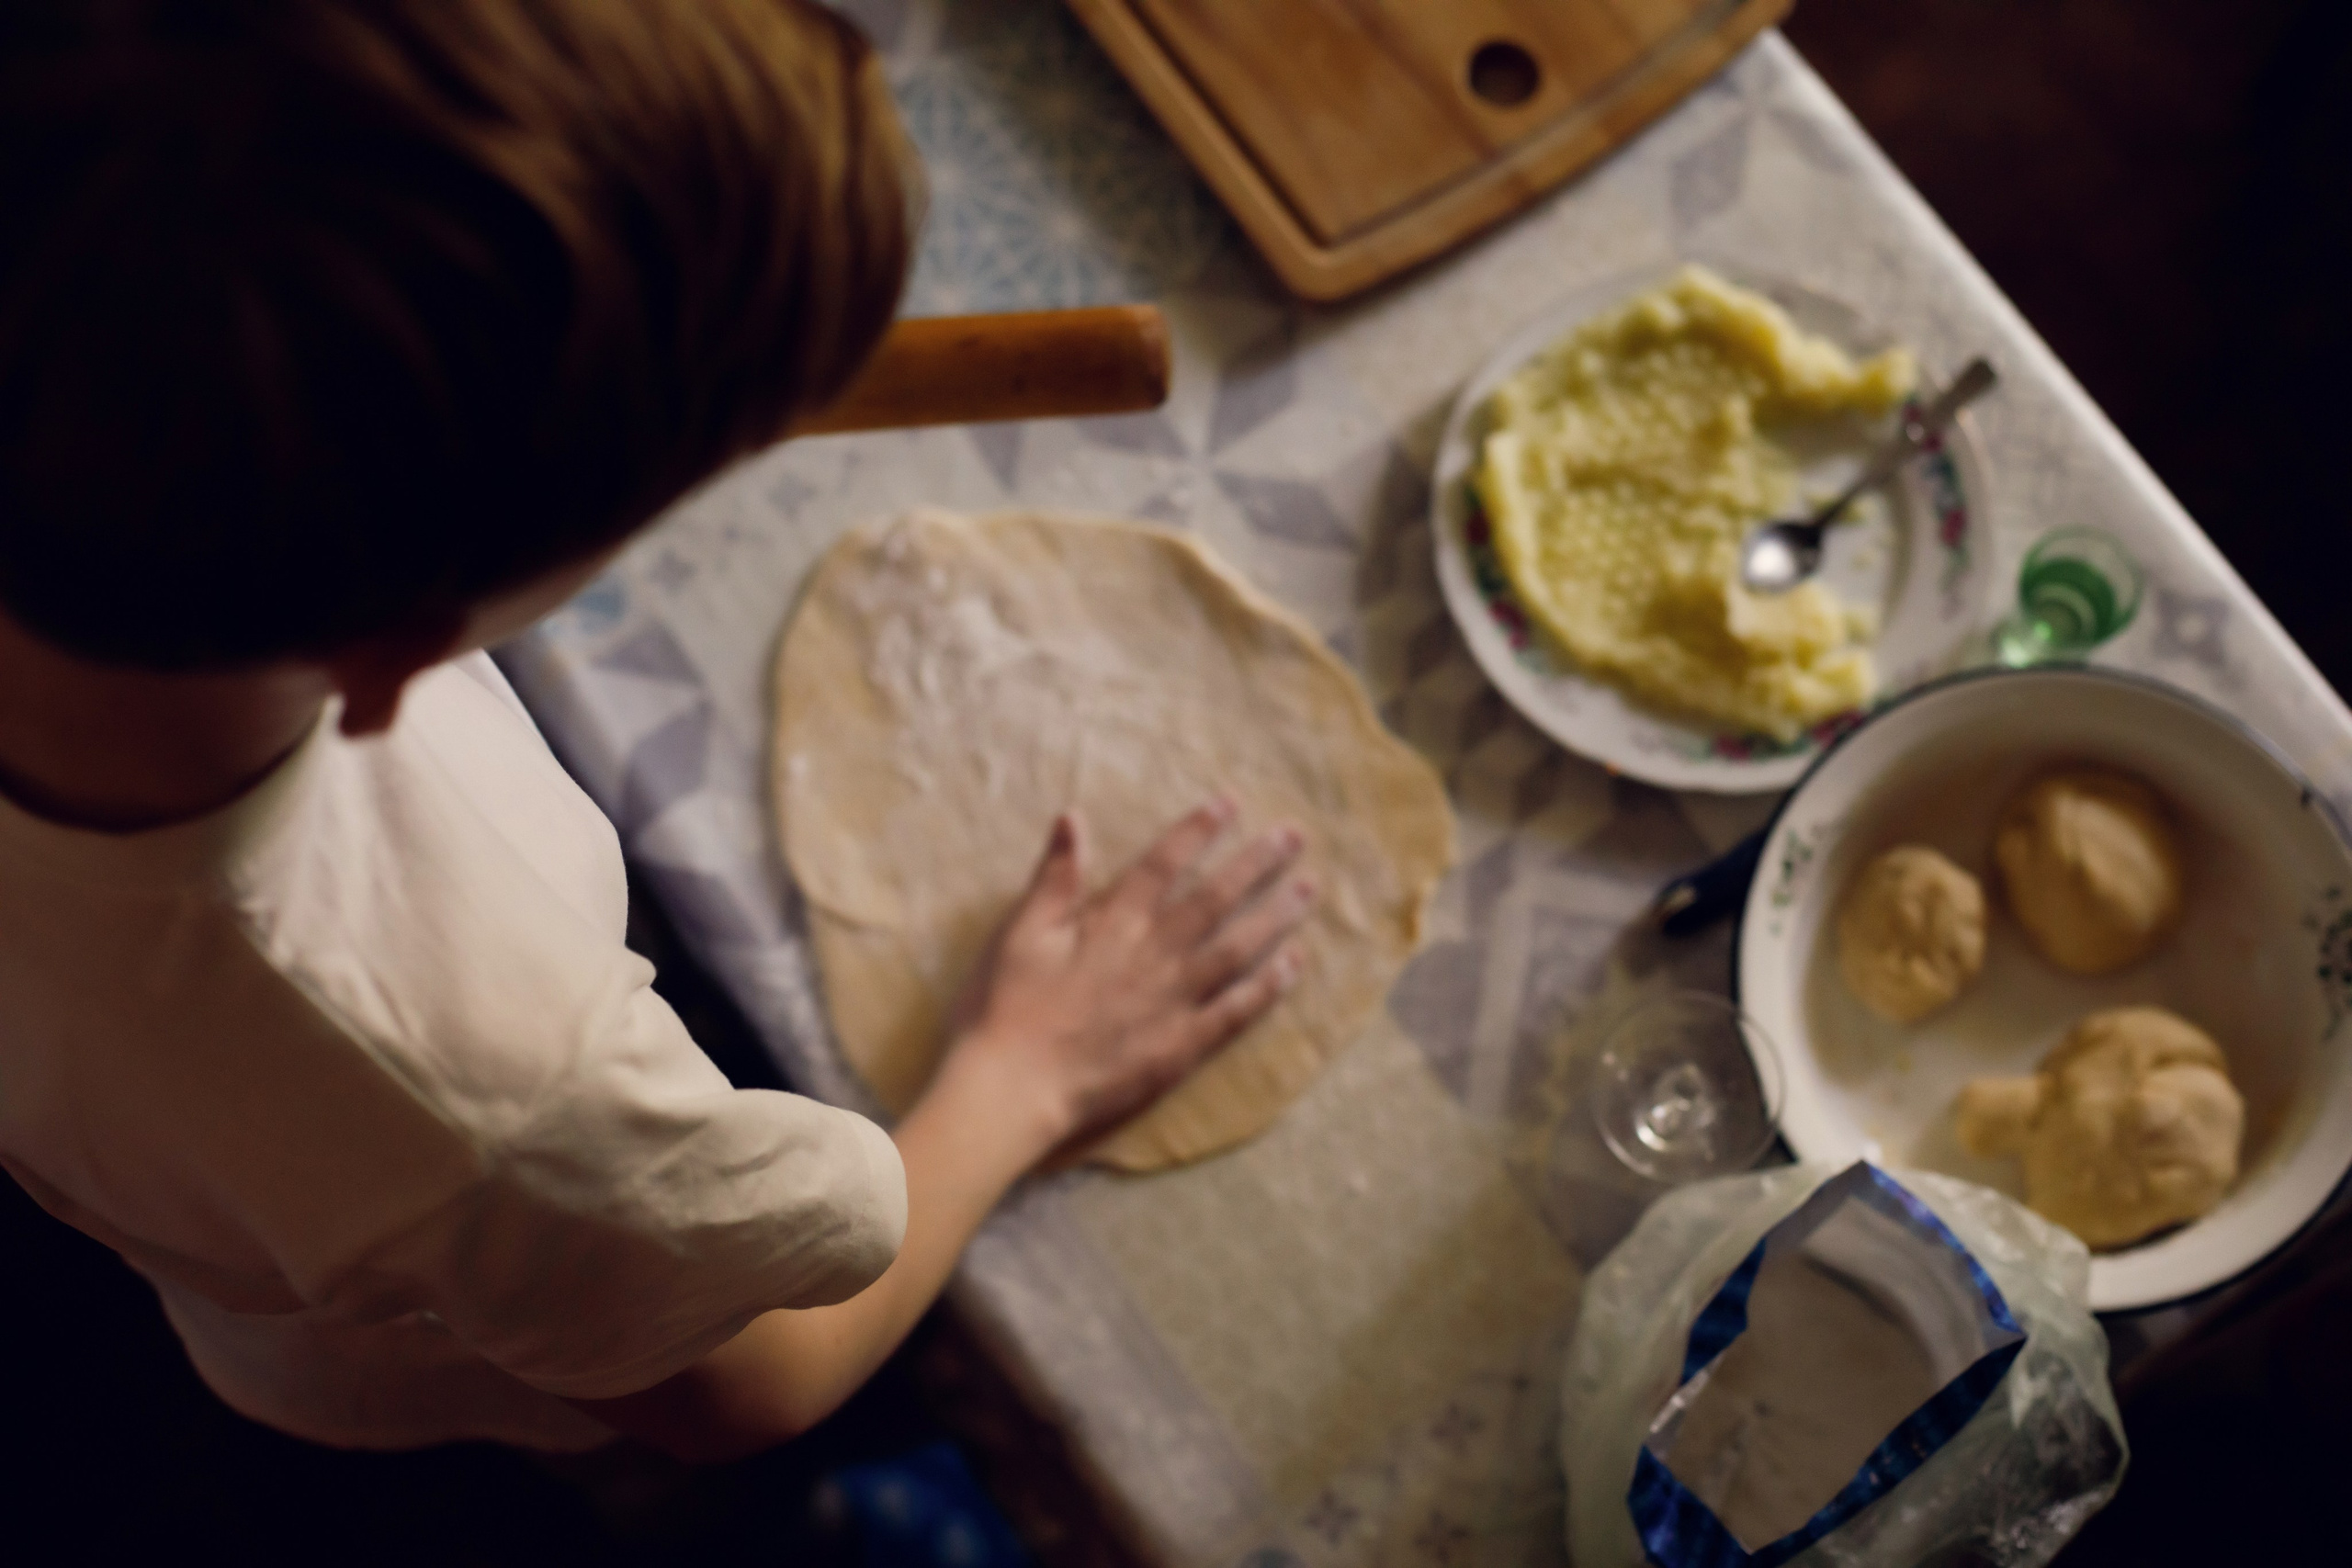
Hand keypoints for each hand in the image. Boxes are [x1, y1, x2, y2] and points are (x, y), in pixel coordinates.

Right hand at [941, 798, 1315, 1154]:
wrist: (1013, 1090)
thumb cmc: (1005, 1008)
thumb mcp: (1019, 933)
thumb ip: (1055, 878)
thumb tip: (1072, 817)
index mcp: (1112, 922)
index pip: (1164, 864)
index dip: (1198, 830)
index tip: (1231, 803)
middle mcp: (1153, 954)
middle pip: (1214, 899)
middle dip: (1256, 863)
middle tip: (1295, 836)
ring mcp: (1174, 1002)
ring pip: (1237, 949)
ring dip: (1276, 916)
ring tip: (1309, 887)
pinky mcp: (1182, 1047)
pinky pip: (1236, 1012)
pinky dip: (1269, 987)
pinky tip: (1295, 963)